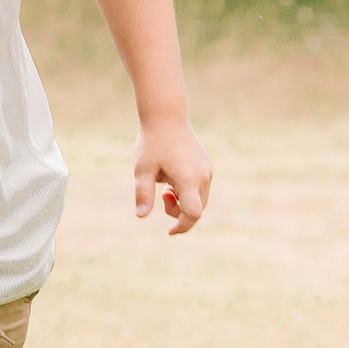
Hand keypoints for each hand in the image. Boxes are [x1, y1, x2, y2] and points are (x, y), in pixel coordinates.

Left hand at [133, 117, 212, 235]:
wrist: (166, 117)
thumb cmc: (152, 143)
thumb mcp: (142, 169)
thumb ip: (143, 193)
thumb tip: (141, 216)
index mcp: (188, 179)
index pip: (193, 214)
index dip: (183, 226)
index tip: (170, 231)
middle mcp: (203, 176)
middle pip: (197, 210)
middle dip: (178, 212)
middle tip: (162, 194)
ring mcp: (207, 171)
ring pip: (200, 200)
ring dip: (182, 201)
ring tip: (166, 186)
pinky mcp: (207, 166)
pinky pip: (200, 189)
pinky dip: (187, 192)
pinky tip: (172, 179)